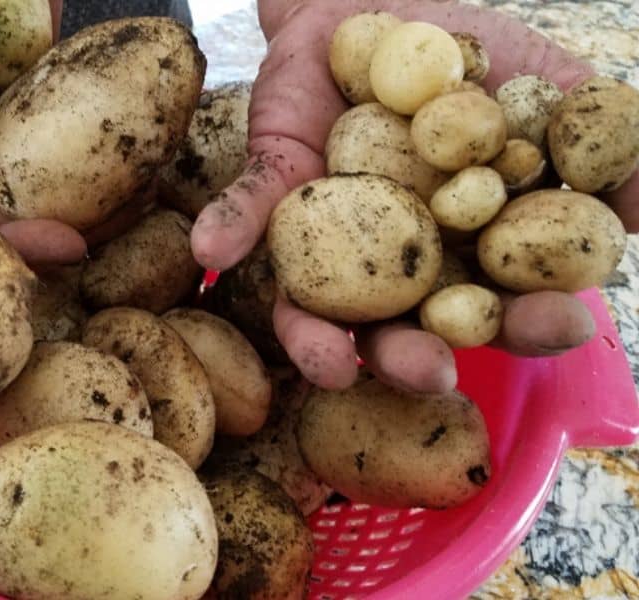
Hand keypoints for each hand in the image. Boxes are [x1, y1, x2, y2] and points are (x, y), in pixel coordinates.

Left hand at [191, 0, 638, 390]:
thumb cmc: (469, 55)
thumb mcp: (549, 90)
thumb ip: (604, 148)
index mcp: (459, 248)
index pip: (496, 303)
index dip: (526, 323)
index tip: (549, 324)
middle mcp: (390, 257)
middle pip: (401, 327)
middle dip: (413, 356)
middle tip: (427, 369)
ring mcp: (330, 232)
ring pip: (319, 302)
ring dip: (318, 338)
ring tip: (324, 358)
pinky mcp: (277, 187)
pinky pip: (248, 213)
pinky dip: (230, 231)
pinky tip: (213, 252)